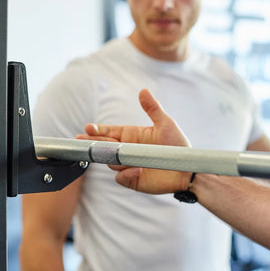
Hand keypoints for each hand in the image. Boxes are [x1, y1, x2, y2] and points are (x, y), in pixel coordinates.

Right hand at [76, 89, 191, 193]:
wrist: (187, 169)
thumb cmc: (178, 145)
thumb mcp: (165, 124)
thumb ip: (152, 108)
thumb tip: (143, 90)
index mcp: (132, 136)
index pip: (109, 132)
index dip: (98, 130)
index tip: (89, 128)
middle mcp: (127, 150)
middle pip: (104, 146)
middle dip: (92, 143)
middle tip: (82, 140)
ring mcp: (128, 165)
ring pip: (111, 162)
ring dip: (114, 158)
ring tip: (122, 155)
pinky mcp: (133, 180)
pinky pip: (121, 178)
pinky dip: (126, 174)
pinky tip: (137, 169)